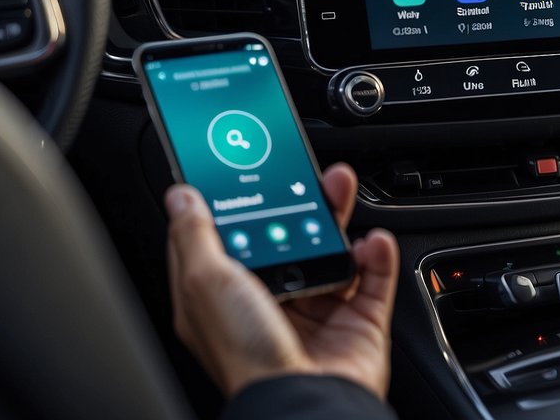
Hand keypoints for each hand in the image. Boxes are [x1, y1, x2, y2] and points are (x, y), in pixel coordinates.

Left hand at [164, 163, 397, 398]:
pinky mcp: (356, 320)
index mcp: (224, 295)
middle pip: (287, 234)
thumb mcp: (205, 284)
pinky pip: (373, 278)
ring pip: (331, 247)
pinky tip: (370, 240)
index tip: (244, 163)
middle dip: (299, 197)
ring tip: (341, 186)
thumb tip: (182, 196)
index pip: (229, 234)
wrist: (304, 401)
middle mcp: (270, 300)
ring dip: (338, 215)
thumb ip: (195, 235)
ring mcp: (316, 310)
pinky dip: (377, 256)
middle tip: (304, 169)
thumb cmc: (246, 355)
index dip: (238, 199)